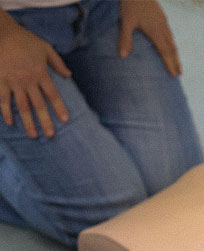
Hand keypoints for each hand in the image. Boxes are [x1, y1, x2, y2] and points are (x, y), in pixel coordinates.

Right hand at [0, 13, 69, 137]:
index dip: (58, 107)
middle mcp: (28, 80)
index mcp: (40, 73)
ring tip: (33, 135)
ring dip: (27, 122)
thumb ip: (57, 62)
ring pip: (21, 106)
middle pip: (38, 104)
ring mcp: (13, 82)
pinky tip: (10, 123)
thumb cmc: (25, 40)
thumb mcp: (45, 48)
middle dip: (45, 120)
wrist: (2, 32)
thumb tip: (69, 75)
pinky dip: (6, 111)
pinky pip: (3, 99)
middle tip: (50, 135)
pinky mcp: (0, 81)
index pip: (52, 94)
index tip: (65, 120)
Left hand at [118, 0, 180, 75]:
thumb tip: (122, 56)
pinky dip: (171, 42)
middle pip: (172, 48)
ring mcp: (164, 22)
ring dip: (175, 53)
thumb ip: (125, 39)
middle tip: (180, 73)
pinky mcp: (162, 17)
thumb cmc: (131, 4)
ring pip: (172, 40)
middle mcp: (162, 28)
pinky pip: (170, 33)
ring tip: (176, 61)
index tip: (174, 74)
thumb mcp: (126, 21)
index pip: (165, 51)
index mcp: (155, 31)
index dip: (169, 63)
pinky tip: (169, 44)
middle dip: (176, 61)